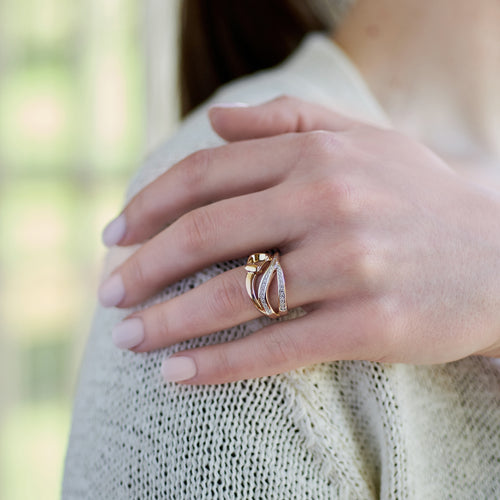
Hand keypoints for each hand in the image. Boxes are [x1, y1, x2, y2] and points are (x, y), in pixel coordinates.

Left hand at [98, 96, 499, 384]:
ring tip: (127, 340)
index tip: (113, 235)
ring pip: (231, 297)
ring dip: (166, 322)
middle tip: (108, 293)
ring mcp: (350, 265)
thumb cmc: (418, 197)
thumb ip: (287, 120)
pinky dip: (216, 365)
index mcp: (318, 154)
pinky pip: (275, 348)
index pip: (205, 176)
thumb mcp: (361, 139)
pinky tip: (175, 376)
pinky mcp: (369, 324)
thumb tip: (214, 120)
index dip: (148, 206)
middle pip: (205, 234)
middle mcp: (329, 202)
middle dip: (143, 268)